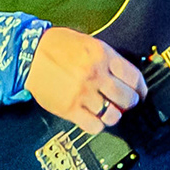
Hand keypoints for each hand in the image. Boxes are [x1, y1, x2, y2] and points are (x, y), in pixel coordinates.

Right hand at [27, 26, 143, 133]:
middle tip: (124, 103)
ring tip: (108, 111)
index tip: (140, 94)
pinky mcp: (68, 108)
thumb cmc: (58, 47)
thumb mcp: (89, 44)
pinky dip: (97, 125)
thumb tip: (125, 78)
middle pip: (127, 98)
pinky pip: (93, 125)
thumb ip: (108, 59)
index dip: (141, 89)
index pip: (134, 78)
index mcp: (103, 56)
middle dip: (129, 103)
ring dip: (114, 115)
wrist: (28, 54)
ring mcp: (82, 93)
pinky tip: (93, 118)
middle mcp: (95, 75)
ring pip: (112, 115)